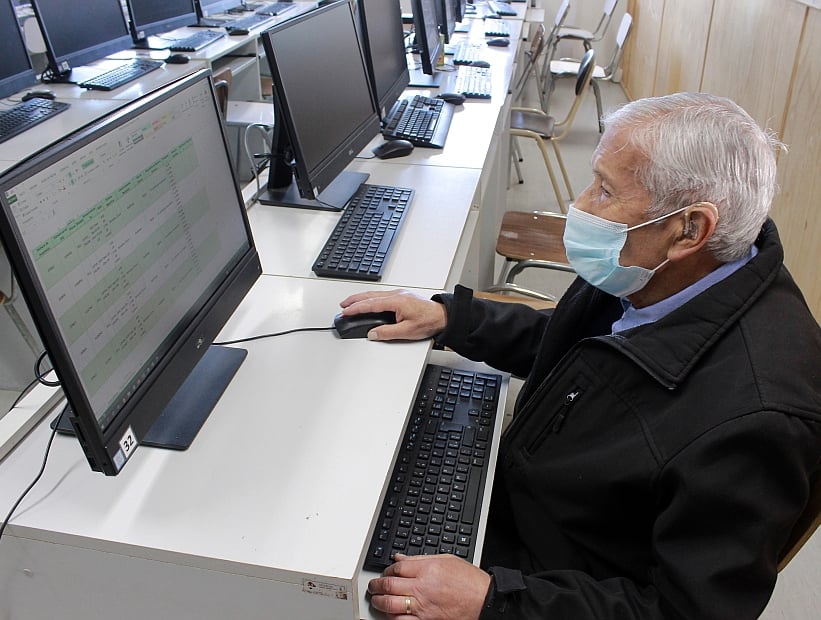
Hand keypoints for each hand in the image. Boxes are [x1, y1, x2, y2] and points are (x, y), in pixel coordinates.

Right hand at [339, 289, 447, 340]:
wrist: (443, 315)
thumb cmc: (429, 321)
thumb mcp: (407, 331)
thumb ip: (387, 333)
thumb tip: (373, 334)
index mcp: (396, 302)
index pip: (370, 304)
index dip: (356, 308)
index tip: (346, 311)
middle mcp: (397, 295)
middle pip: (370, 295)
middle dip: (355, 300)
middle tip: (343, 305)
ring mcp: (400, 294)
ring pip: (375, 294)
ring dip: (362, 298)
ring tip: (352, 303)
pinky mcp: (402, 296)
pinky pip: (382, 295)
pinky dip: (371, 298)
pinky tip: (369, 301)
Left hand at [367, 554, 489, 618]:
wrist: (483, 601)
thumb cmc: (469, 581)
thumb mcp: (446, 560)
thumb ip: (420, 559)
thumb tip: (400, 558)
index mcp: (428, 569)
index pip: (397, 568)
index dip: (386, 569)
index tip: (385, 572)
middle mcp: (423, 588)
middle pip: (389, 585)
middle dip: (377, 585)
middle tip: (373, 586)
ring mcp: (423, 607)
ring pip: (390, 605)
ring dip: (379, 602)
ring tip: (376, 600)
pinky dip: (391, 618)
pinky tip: (389, 614)